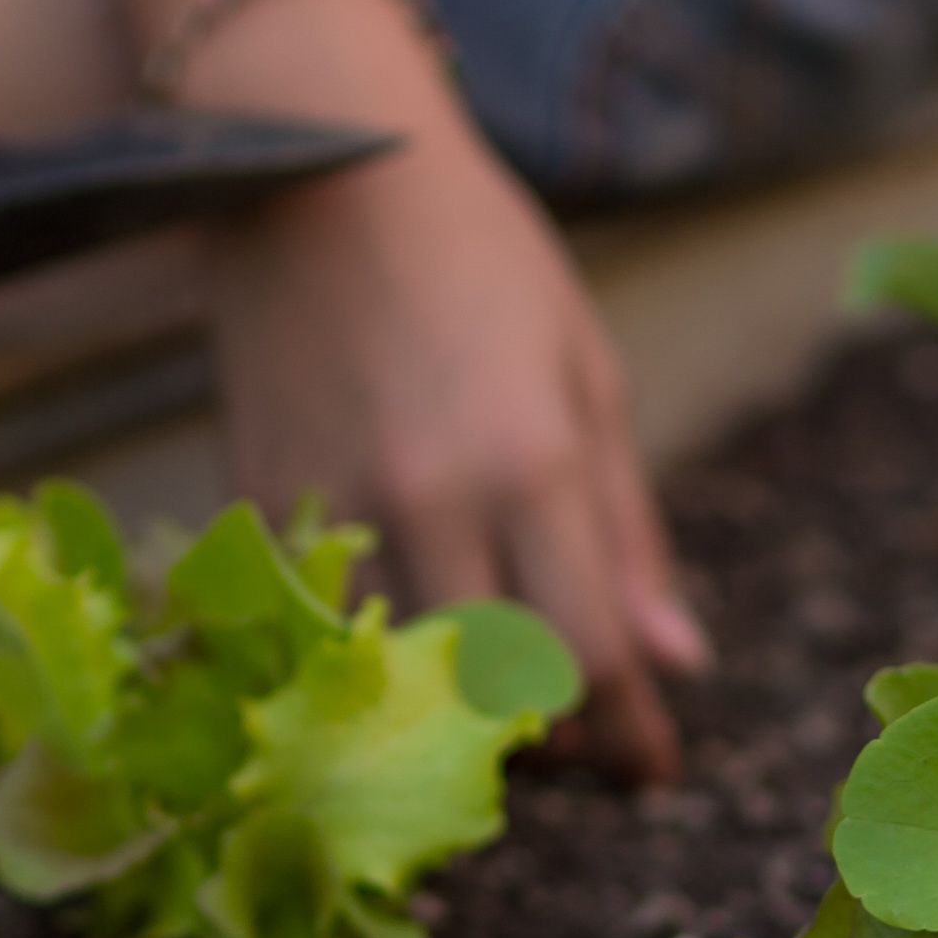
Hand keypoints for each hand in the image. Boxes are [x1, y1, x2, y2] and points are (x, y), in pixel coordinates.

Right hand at [203, 111, 704, 779]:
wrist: (318, 169)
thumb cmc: (482, 260)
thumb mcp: (588, 376)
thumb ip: (629, 531)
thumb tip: (676, 664)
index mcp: (531, 459)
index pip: (592, 657)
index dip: (629, 737)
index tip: (652, 769)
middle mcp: (430, 498)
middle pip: (498, 696)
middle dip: (556, 743)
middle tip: (586, 739)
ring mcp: (334, 507)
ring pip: (404, 683)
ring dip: (463, 715)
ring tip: (506, 694)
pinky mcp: (261, 506)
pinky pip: (326, 627)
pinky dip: (379, 655)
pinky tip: (416, 633)